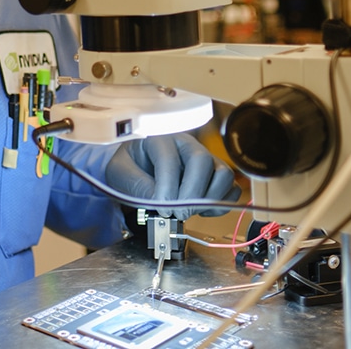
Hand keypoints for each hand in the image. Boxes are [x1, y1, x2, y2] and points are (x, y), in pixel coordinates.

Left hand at [105, 133, 240, 219]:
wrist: (137, 166)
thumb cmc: (130, 166)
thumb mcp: (120, 172)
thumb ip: (136, 185)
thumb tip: (161, 202)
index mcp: (160, 138)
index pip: (170, 159)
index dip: (167, 187)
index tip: (161, 207)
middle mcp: (186, 144)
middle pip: (202, 161)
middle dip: (191, 193)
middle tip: (178, 213)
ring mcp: (205, 158)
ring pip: (223, 174)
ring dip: (208, 199)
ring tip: (189, 211)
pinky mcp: (215, 174)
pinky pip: (231, 189)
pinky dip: (219, 204)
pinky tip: (199, 210)